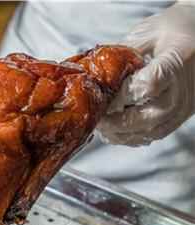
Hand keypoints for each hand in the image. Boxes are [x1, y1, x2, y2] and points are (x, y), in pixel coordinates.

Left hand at [98, 3, 194, 145]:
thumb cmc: (174, 31)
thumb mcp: (148, 32)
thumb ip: (124, 54)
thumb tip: (97, 75)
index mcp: (177, 61)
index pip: (149, 84)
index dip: (123, 95)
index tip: (104, 97)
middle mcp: (184, 89)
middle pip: (150, 116)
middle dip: (117, 121)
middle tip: (96, 118)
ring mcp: (184, 107)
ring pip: (152, 131)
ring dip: (121, 133)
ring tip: (101, 126)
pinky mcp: (180, 117)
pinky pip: (155, 135)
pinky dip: (132, 137)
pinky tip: (115, 131)